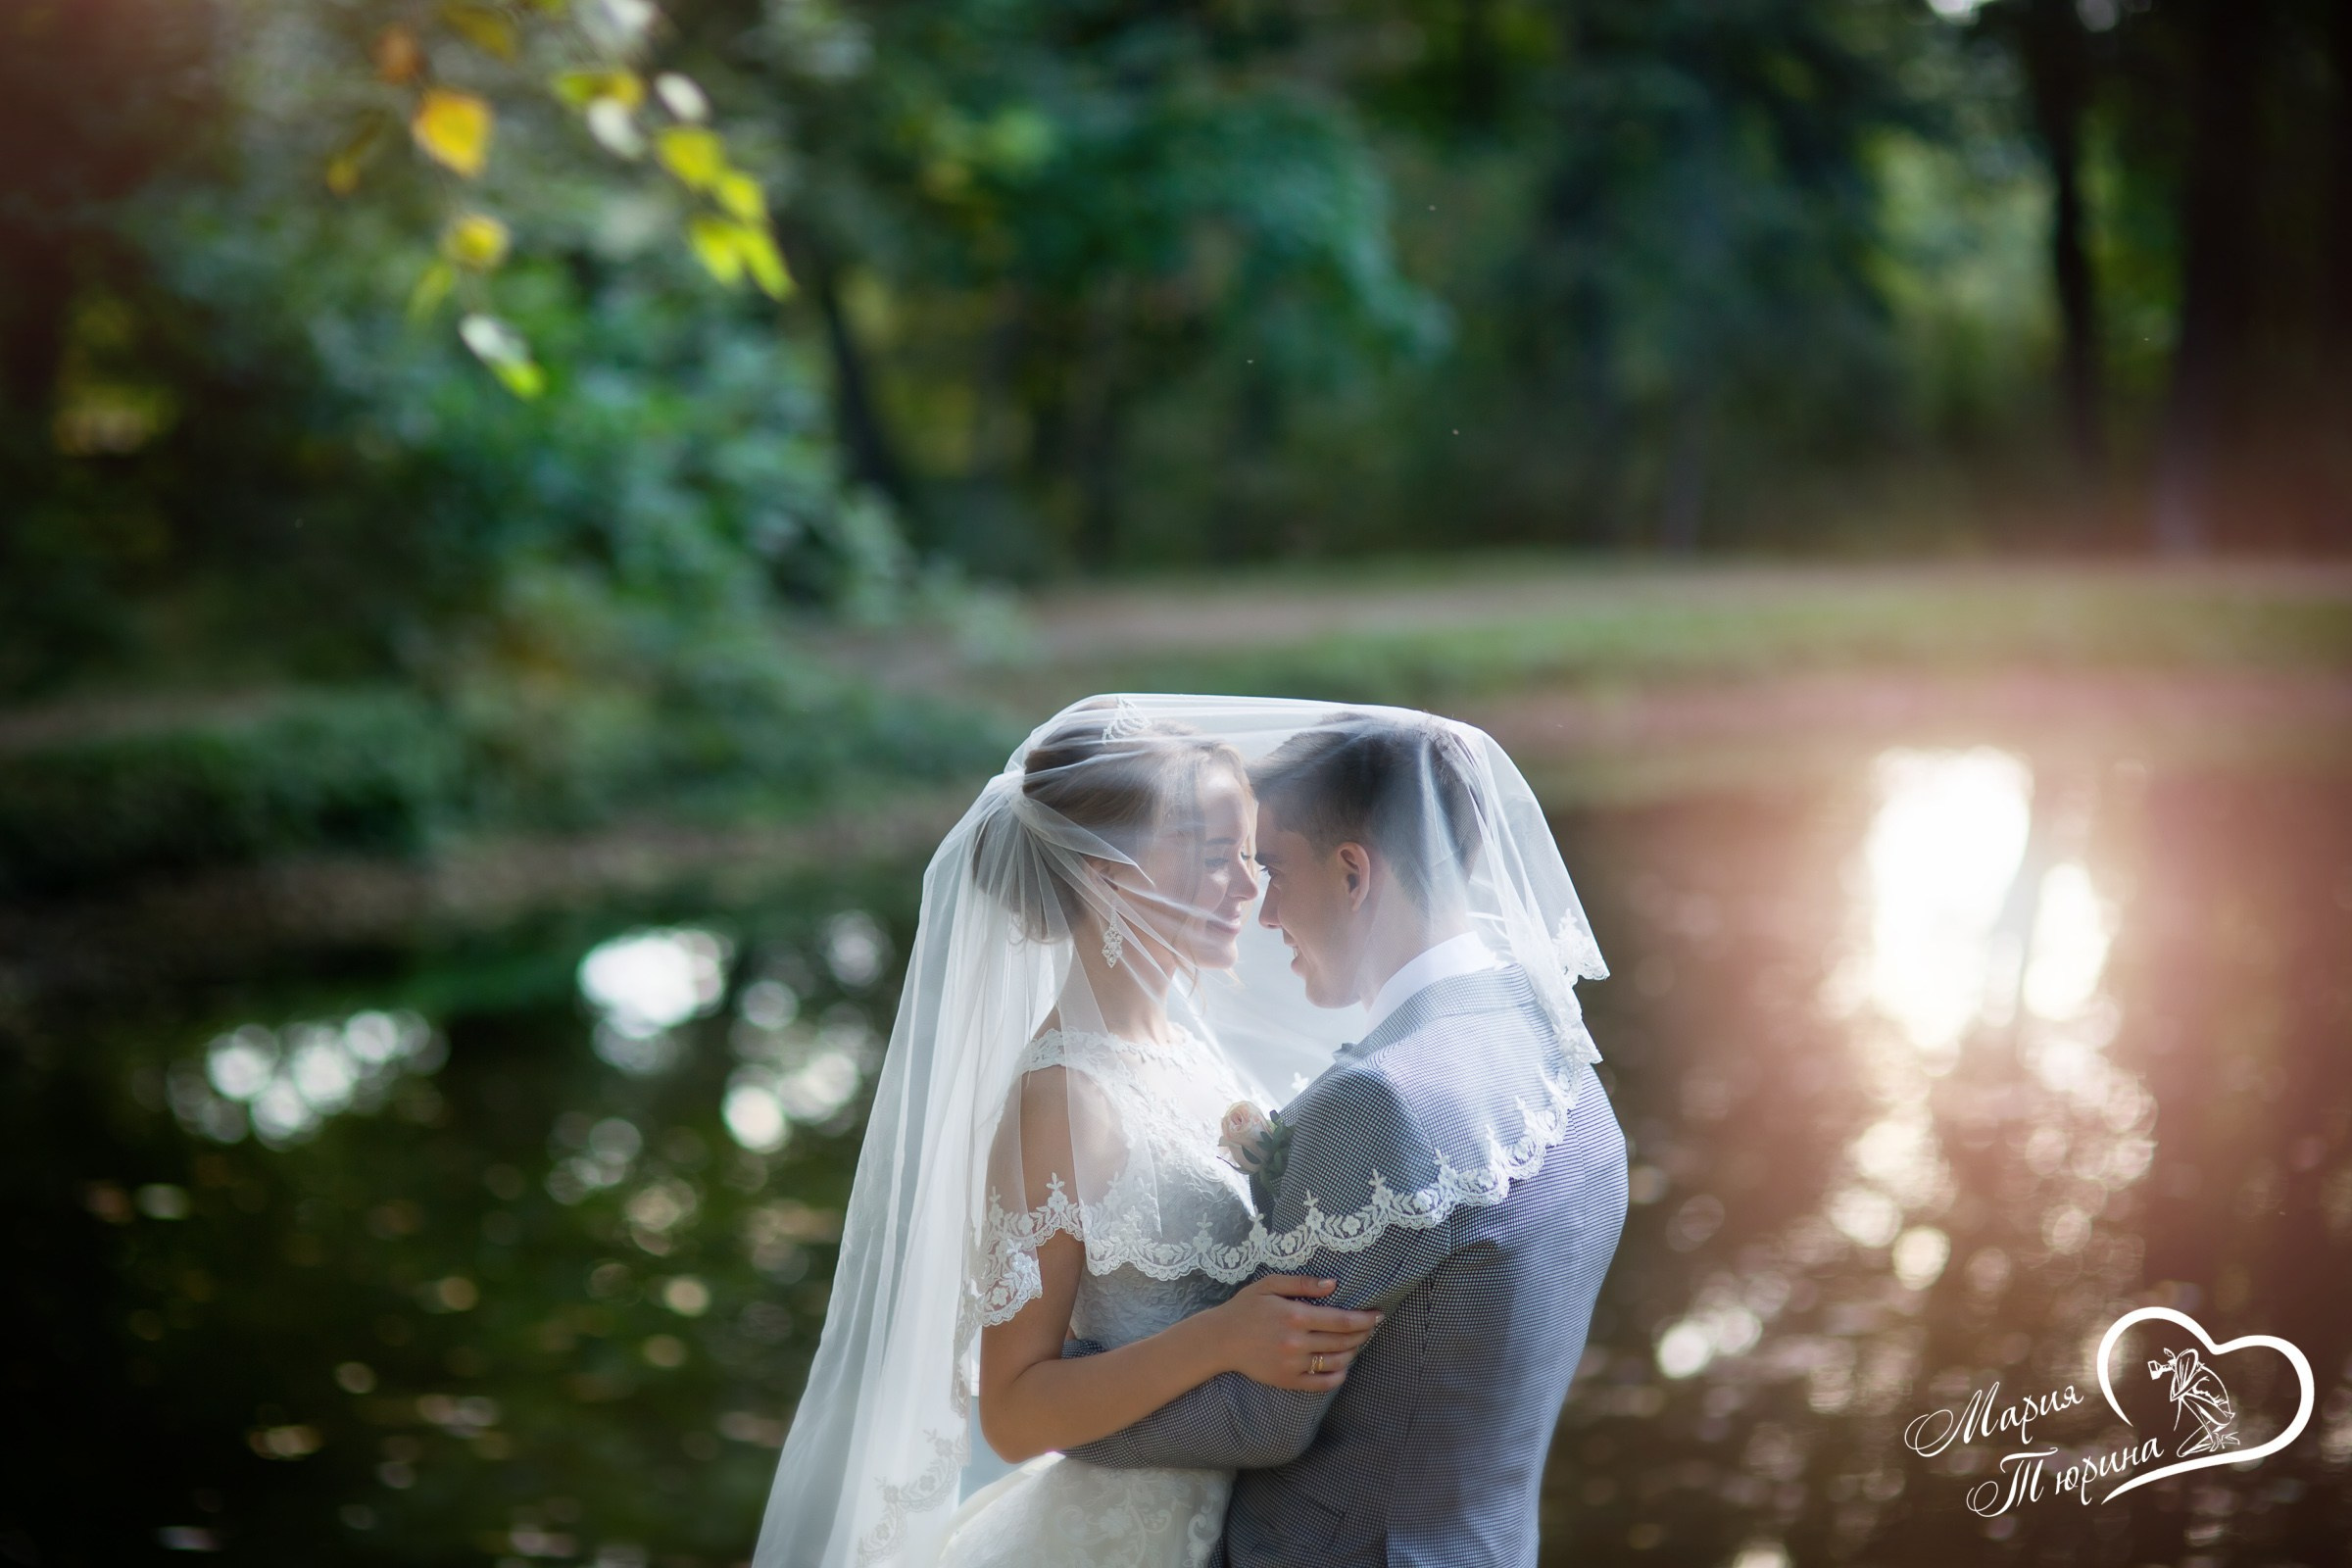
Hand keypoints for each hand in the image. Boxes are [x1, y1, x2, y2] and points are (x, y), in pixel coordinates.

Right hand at [1209, 1275, 1381, 1390]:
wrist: (1220, 1339)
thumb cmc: (1246, 1308)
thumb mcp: (1270, 1284)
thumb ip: (1302, 1282)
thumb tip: (1333, 1284)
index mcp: (1295, 1315)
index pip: (1341, 1320)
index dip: (1365, 1318)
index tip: (1379, 1315)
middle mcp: (1296, 1342)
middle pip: (1343, 1341)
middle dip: (1363, 1334)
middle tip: (1372, 1327)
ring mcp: (1292, 1364)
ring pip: (1335, 1362)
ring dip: (1353, 1353)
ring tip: (1357, 1344)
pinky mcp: (1287, 1380)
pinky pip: (1321, 1383)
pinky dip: (1338, 1376)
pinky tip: (1343, 1367)